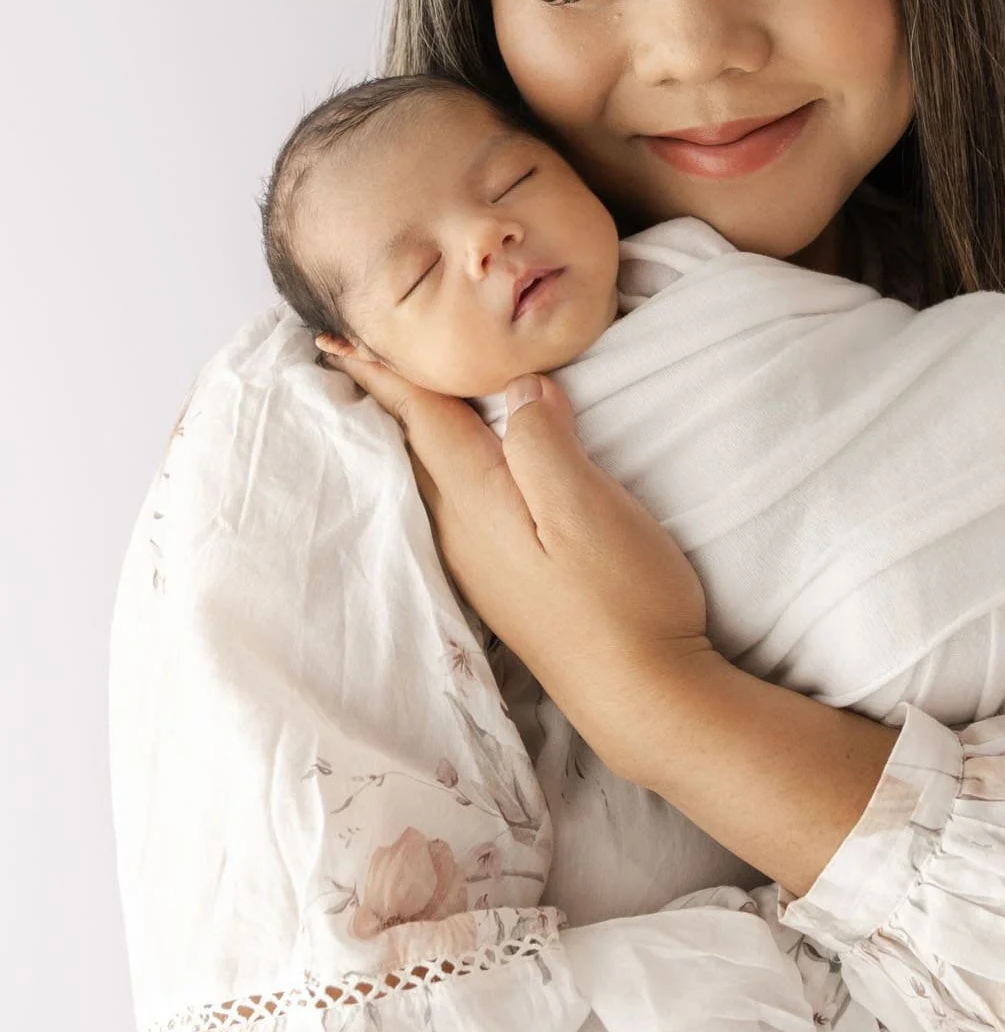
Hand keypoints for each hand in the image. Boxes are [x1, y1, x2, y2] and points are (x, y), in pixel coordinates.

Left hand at [315, 342, 712, 771]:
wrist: (643, 693)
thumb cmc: (621, 596)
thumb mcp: (587, 507)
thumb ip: (544, 441)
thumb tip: (519, 387)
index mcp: (478, 501)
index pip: (421, 420)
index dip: (383, 373)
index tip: (334, 337)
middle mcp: (463, 532)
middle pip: (412, 449)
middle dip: (382, 399)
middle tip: (346, 356)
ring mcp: (480, 563)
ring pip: (428, 479)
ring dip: (407, 434)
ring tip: (387, 402)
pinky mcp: (504, 582)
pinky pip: (452, 504)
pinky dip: (438, 468)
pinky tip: (452, 469)